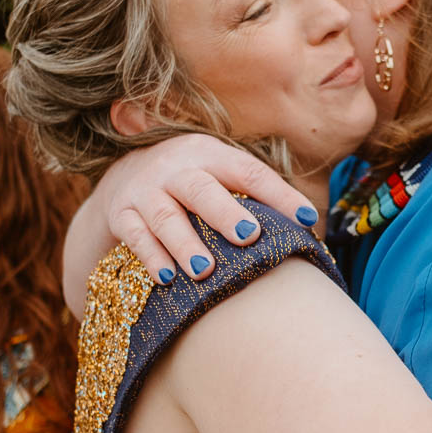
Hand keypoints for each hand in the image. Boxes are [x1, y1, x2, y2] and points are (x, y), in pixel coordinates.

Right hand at [85, 134, 315, 282]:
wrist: (123, 175)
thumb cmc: (193, 183)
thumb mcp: (219, 174)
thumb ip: (255, 195)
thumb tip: (310, 226)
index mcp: (210, 154)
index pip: (249, 173)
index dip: (280, 195)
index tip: (307, 220)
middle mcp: (176, 168)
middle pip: (202, 189)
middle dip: (225, 214)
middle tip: (249, 237)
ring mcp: (145, 190)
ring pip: (166, 216)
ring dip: (185, 244)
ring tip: (204, 270)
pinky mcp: (121, 214)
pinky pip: (135, 236)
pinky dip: (151, 257)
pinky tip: (167, 278)